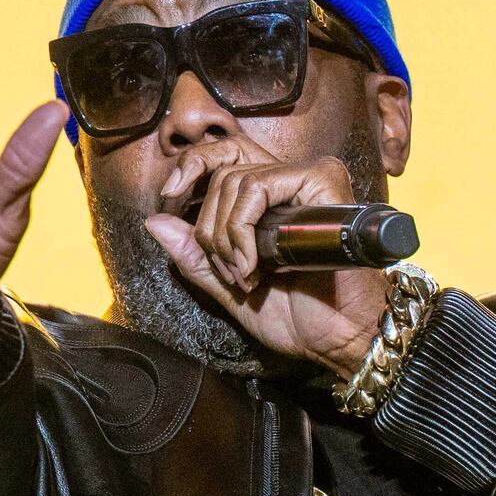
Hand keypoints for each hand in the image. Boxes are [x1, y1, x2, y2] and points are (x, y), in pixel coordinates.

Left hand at [141, 153, 396, 374]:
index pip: (224, 156)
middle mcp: (292, 183)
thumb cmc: (299, 318)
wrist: (339, 340)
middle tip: (227, 269)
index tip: (169, 197)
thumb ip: (195, 257)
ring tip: (246, 275)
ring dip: (226, 237)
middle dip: (208, 227)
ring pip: (236, 180)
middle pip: (222, 170)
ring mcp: (309, 180)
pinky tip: (255, 265)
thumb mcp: (230, 288)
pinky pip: (258, 188)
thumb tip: (155, 221)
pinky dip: (242, 230)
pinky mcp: (324, 184)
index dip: (192, 167)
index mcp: (273, 200)